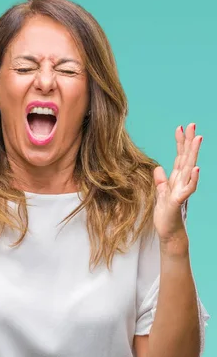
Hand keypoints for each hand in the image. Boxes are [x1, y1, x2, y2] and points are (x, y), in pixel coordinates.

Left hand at [153, 123, 201, 241]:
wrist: (168, 231)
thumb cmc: (165, 213)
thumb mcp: (160, 193)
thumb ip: (161, 180)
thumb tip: (158, 168)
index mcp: (176, 178)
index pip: (179, 157)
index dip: (180, 143)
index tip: (180, 127)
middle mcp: (181, 181)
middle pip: (186, 158)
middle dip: (189, 141)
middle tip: (193, 124)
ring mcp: (181, 190)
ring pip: (189, 169)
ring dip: (193, 154)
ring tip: (198, 139)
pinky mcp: (178, 201)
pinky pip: (187, 188)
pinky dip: (192, 178)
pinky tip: (195, 168)